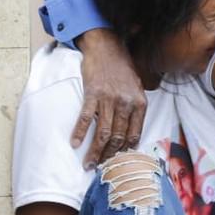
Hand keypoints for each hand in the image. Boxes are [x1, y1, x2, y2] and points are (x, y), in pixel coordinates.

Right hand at [73, 28, 146, 166]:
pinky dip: (79, 132)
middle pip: (118, 137)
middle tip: (100, 168)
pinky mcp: (93, 93)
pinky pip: (85, 117)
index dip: (126, 151)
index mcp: (139, 103)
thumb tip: (131, 132)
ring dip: (95, 152)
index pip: (134, 134)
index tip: (119, 162)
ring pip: (103, 133)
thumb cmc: (121, 67)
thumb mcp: (137, 86)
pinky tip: (75, 143)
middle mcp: (126, 103)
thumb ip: (136, 107)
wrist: (106, 46)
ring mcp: (109, 99)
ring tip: (88, 164)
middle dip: (109, 156)